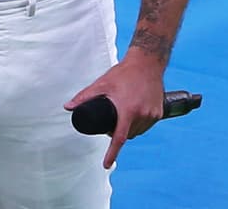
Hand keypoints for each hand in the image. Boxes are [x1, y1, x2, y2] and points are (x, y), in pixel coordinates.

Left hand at [64, 51, 165, 168]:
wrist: (147, 63)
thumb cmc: (123, 73)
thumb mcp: (101, 84)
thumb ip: (84, 97)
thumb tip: (68, 107)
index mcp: (127, 110)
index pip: (118, 138)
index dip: (111, 153)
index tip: (106, 164)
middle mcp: (142, 115)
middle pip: (127, 135)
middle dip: (117, 133)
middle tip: (110, 121)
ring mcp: (152, 115)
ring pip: (138, 132)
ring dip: (129, 129)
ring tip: (122, 115)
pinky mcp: (159, 113)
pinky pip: (147, 125)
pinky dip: (139, 124)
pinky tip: (134, 114)